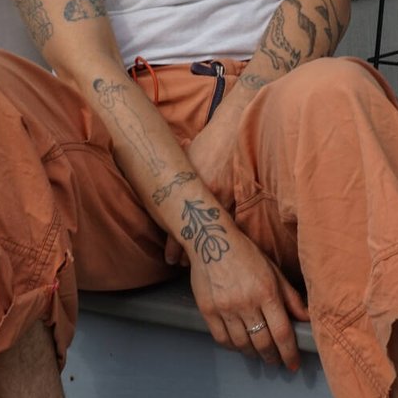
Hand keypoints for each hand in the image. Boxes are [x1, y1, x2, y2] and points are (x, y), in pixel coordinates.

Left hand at [164, 123, 234, 265]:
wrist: (232, 130)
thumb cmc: (206, 142)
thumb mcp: (184, 158)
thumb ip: (174, 175)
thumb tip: (157, 183)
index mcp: (189, 187)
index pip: (178, 224)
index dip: (174, 245)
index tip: (170, 260)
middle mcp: (207, 196)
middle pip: (195, 232)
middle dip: (190, 252)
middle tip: (182, 266)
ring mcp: (226, 198)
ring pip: (215, 231)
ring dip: (207, 245)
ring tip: (201, 262)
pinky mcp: (240, 197)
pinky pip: (233, 222)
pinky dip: (228, 235)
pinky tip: (224, 246)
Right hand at [186, 224, 308, 370]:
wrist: (210, 240)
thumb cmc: (246, 254)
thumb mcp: (273, 271)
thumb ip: (290, 296)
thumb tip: (306, 318)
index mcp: (266, 292)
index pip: (282, 332)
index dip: (289, 353)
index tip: (293, 364)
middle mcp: (246, 303)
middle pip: (263, 342)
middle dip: (273, 357)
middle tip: (276, 361)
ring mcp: (225, 308)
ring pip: (242, 344)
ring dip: (253, 354)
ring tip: (259, 353)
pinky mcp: (208, 310)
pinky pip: (222, 339)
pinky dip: (233, 346)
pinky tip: (239, 344)